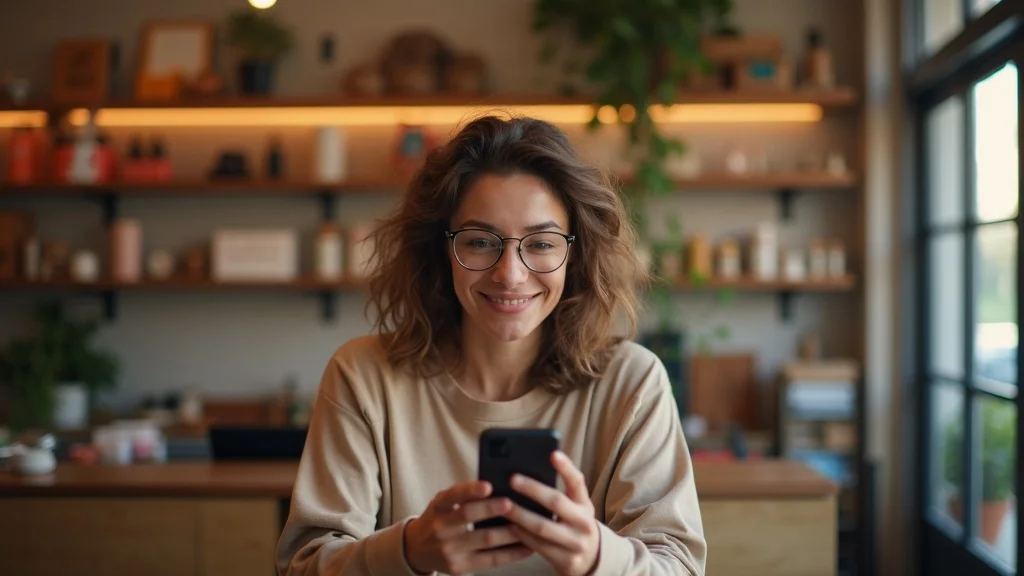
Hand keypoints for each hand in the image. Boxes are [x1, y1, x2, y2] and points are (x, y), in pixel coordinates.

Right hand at [404, 480, 532, 574]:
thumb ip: (464, 495)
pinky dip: (511, 553)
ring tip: (529, 524)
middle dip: (492, 510)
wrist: (416, 549)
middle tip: (513, 504)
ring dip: (510, 533)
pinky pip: (490, 559)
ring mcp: (450, 549)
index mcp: (439, 506)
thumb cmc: (439, 518)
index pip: (453, 495)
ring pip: (485, 540)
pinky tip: (527, 547)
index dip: (470, 490)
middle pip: (469, 516)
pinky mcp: (460, 567)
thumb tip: (499, 486)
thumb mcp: (443, 503)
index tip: (488, 485)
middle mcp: (441, 527)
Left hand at [505, 451, 599, 575]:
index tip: (552, 453)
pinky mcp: (566, 561)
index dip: (566, 467)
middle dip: (533, 489)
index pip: (577, 482)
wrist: (590, 558)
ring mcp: (576, 543)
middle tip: (512, 479)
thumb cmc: (573, 523)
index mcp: (585, 504)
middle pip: (556, 502)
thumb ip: (562, 491)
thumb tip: (532, 469)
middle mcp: (584, 523)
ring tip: (504, 504)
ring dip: (520, 515)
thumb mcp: (575, 506)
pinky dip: (522, 535)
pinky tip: (509, 526)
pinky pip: (538, 546)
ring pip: (543, 527)